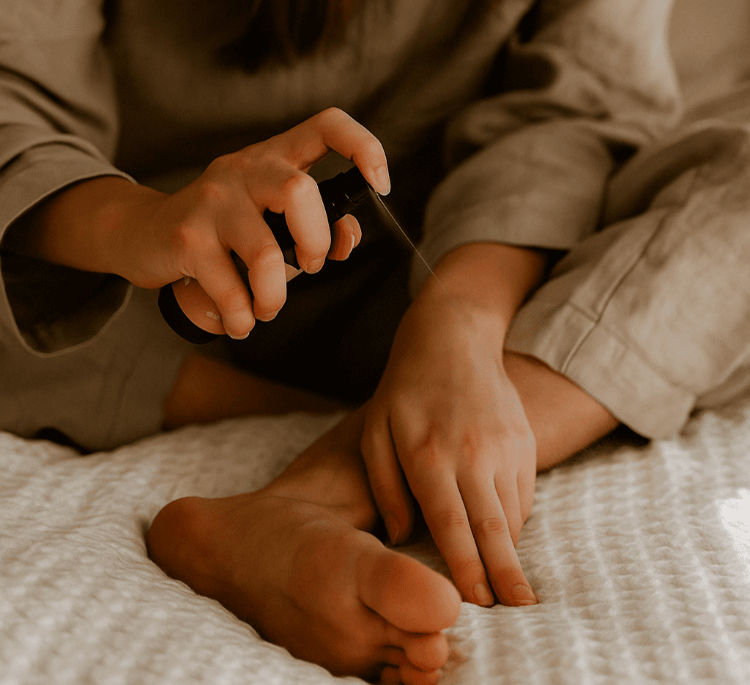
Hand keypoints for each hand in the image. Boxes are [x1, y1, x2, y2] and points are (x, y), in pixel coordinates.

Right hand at [12, 108, 389, 339]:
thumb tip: (348, 238)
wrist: (142, 231)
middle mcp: (243, 170)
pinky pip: (230, 289)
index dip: (363, 148)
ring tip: (267, 308)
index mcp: (273, 158)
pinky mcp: (186, 237)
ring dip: (275, 297)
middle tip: (309, 266)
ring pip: (266, 253)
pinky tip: (241, 321)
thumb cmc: (223, 230)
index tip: (380, 184)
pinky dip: (243, 318)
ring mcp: (212, 201)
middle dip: (316, 243)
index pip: (326, 125)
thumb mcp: (270, 218)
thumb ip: (313, 227)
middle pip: (299, 191)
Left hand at [360, 280, 537, 607]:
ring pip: (512, 514)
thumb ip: (385, 486)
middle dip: (505, 576)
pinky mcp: (523, 439)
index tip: (476, 603)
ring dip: (508, 549)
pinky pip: (524, 491)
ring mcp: (504, 445)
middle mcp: (472, 453)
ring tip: (507, 580)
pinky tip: (501, 528)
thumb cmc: (405, 388)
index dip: (464, 569)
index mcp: (429, 454)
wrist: (453, 337)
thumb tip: (400, 536)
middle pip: (492, 529)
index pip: (451, 526)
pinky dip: (514, 516)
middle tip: (515, 609)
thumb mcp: (376, 431)